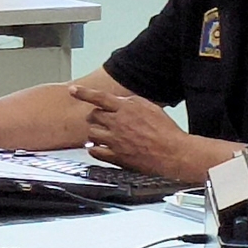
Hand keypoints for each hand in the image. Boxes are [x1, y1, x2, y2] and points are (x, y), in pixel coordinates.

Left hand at [68, 84, 197, 180]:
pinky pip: (95, 152)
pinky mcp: (116, 157)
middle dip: (95, 117)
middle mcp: (118, 123)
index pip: (99, 97)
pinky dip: (95, 149)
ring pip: (91, 134)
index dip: (84, 93)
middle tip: (101, 120)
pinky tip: (101, 148)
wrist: (174, 153)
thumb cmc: (166, 131)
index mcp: (126, 109)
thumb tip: (119, 101)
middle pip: (93, 116)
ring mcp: (115, 141)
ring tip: (103, 134)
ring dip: (95, 133)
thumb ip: (131, 102)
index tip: (73, 90)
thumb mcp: (150, 107)